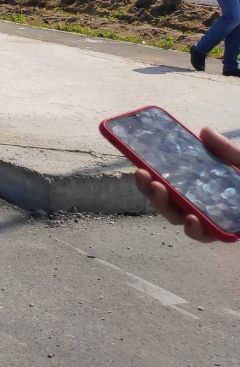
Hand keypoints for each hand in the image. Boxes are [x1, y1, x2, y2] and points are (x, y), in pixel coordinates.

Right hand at [135, 126, 239, 241]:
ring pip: (179, 218)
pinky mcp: (224, 234)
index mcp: (204, 186)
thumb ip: (227, 151)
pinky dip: (195, 230)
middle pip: (169, 202)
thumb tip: (204, 131)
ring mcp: (212, 220)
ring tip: (160, 190)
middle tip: (144, 176)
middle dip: (151, 191)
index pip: (173, 182)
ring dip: (164, 206)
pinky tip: (192, 219)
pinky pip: (204, 236)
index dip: (153, 177)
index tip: (139, 165)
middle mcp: (203, 204)